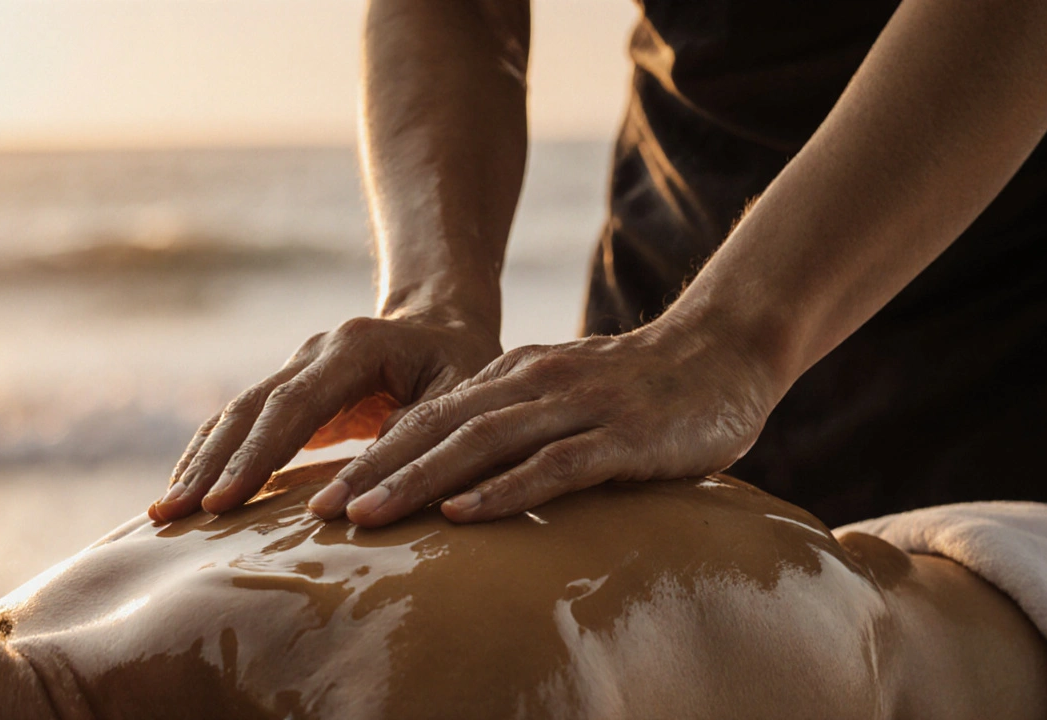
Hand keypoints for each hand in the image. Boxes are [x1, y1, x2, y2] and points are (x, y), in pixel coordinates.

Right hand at [149, 310, 501, 521]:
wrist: (445, 326)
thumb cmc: (461, 367)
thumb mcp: (457, 400)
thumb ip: (413, 442)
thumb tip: (359, 499)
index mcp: (355, 347)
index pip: (294, 405)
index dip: (256, 455)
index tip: (222, 502)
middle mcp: (315, 352)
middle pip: (250, 409)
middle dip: (211, 464)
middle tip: (173, 514)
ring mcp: (296, 369)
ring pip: (236, 415)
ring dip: (200, 463)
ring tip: (163, 513)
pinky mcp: (291, 394)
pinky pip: (243, 426)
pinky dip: (214, 458)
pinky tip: (190, 493)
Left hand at [306, 318, 782, 525]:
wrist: (725, 351)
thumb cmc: (640, 388)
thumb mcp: (565, 398)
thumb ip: (516, 427)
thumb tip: (455, 478)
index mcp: (515, 376)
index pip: (429, 418)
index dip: (372, 455)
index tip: (324, 497)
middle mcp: (535, 384)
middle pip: (439, 429)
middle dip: (375, 470)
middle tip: (321, 513)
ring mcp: (579, 406)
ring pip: (483, 443)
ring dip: (420, 480)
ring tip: (368, 516)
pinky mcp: (623, 435)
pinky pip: (555, 465)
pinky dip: (504, 489)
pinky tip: (464, 514)